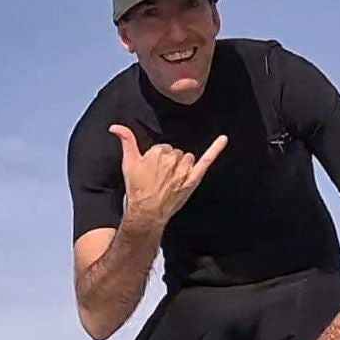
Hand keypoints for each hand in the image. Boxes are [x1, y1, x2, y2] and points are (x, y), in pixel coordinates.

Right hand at [112, 125, 226, 227]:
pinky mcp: (193, 180)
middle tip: (159, 179)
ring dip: (181, 165)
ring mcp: (184, 170)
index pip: (162, 148)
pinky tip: (224, 139)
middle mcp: (172, 160)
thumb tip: (115, 127)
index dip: (156, 160)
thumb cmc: (136, 189)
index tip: (151, 172)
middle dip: (169, 163)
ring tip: (171, 180)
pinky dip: (216, 149)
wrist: (146, 213)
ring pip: (187, 158)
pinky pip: (207, 161)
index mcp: (157, 152)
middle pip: (175, 152)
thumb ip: (126, 141)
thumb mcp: (128, 163)